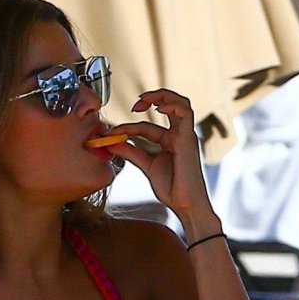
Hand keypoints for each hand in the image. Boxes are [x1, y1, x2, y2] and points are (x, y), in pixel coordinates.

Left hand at [101, 89, 212, 224]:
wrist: (184, 204)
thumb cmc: (171, 188)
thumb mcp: (146, 166)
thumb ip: (131, 152)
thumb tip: (111, 142)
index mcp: (168, 141)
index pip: (145, 126)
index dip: (126, 127)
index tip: (109, 134)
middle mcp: (178, 134)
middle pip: (169, 104)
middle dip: (151, 98)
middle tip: (134, 104)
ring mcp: (185, 135)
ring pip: (180, 103)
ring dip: (162, 95)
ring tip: (144, 99)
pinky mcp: (188, 138)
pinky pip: (186, 113)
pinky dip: (173, 104)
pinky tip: (158, 106)